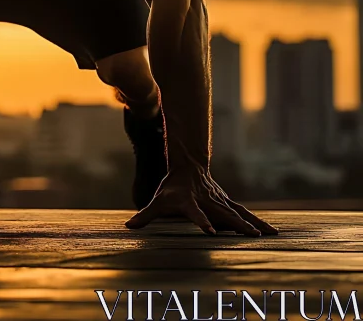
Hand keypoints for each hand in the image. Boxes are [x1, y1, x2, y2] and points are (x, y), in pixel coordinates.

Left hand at [125, 167, 278, 236]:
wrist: (188, 164)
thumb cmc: (172, 187)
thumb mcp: (157, 200)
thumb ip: (145, 215)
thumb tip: (128, 227)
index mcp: (190, 202)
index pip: (195, 213)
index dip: (201, 221)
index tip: (210, 231)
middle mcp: (207, 201)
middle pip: (223, 214)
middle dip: (237, 225)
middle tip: (251, 236)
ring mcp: (220, 201)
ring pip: (238, 213)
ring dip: (253, 224)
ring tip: (268, 235)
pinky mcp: (228, 202)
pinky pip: (245, 213)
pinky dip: (258, 221)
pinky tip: (272, 231)